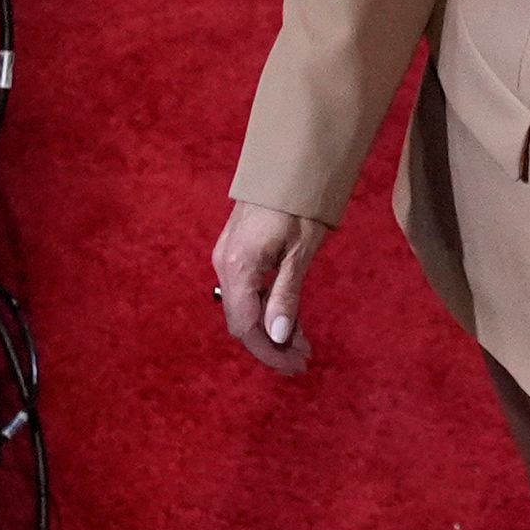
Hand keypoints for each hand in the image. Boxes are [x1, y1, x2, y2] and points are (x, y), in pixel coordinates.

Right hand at [211, 201, 331, 376]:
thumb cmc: (297, 204)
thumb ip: (286, 295)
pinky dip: (266, 310)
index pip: (246, 327)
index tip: (297, 367)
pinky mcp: (235, 255)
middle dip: (272, 345)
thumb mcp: (300, 252)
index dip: (269, 353)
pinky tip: (288, 319)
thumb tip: (277, 337)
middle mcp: (224, 267)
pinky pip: (246, 293)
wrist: (285, 163)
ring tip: (302, 343)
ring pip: (245, 309)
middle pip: (242, 322)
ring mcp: (227, 260)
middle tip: (305, 358)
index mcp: (238, 268)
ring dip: (271, 330)